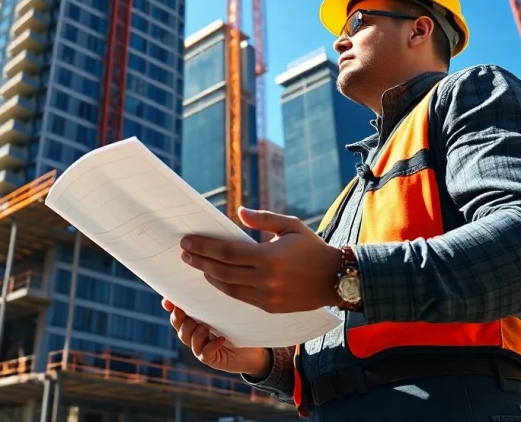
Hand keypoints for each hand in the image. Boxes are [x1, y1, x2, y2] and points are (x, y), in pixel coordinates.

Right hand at [162, 298, 270, 376]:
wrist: (254, 352)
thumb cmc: (239, 328)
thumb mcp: (228, 312)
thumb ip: (217, 302)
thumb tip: (214, 278)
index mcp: (196, 321)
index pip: (178, 314)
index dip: (170, 307)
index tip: (167, 300)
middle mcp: (195, 334)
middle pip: (179, 327)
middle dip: (179, 319)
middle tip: (183, 311)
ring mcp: (201, 348)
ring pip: (188, 340)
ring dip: (194, 333)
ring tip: (204, 327)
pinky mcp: (211, 359)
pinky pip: (204, 353)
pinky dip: (211, 346)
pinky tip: (221, 339)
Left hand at [181, 207, 343, 312]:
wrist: (336, 279)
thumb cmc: (313, 248)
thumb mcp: (291, 226)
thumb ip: (264, 219)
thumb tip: (239, 212)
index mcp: (269, 258)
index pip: (227, 253)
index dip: (204, 248)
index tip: (187, 242)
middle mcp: (266, 280)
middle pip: (222, 271)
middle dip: (200, 261)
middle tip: (184, 253)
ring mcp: (267, 297)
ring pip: (228, 288)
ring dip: (209, 276)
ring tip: (197, 265)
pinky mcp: (270, 308)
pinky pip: (241, 298)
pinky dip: (225, 288)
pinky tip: (216, 278)